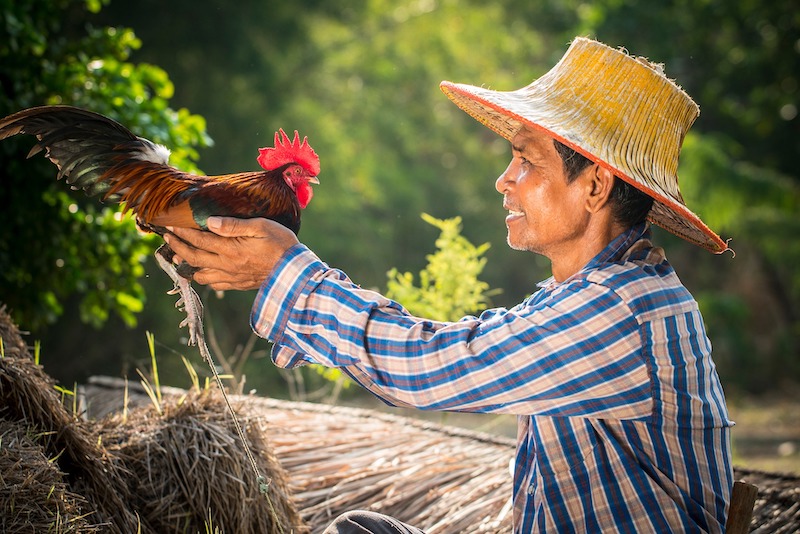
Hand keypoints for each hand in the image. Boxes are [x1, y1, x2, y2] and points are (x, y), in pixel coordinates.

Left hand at [165, 217, 298, 290]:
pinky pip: (214, 284)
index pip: (198, 240)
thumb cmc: (281, 244)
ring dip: (186, 265)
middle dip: (177, 247)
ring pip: (200, 275)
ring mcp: (232, 277)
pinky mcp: (239, 285)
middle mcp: (227, 266)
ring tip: (178, 256)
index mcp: (230, 250)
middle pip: (193, 258)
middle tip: (167, 238)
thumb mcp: (261, 226)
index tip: (170, 226)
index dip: (182, 233)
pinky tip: (201, 272)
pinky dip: (203, 278)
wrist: (295, 270)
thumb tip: (209, 221)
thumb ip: (233, 225)